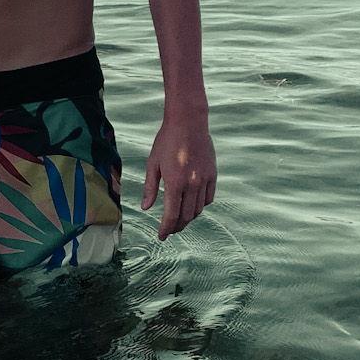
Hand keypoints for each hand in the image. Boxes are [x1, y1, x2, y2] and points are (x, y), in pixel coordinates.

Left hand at [143, 113, 216, 240]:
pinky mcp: (213, 174)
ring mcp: (204, 180)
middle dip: (177, 227)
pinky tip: (192, 206)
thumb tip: (146, 208)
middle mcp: (192, 184)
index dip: (166, 229)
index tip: (161, 236)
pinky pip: (208, 198)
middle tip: (169, 231)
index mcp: (175, 182)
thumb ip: (150, 188)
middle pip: (186, 216)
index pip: (172, 215)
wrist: (188, 122)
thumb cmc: (166, 141)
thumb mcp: (153, 163)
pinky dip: (200, 206)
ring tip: (179, 220)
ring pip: (198, 209)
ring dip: (188, 218)